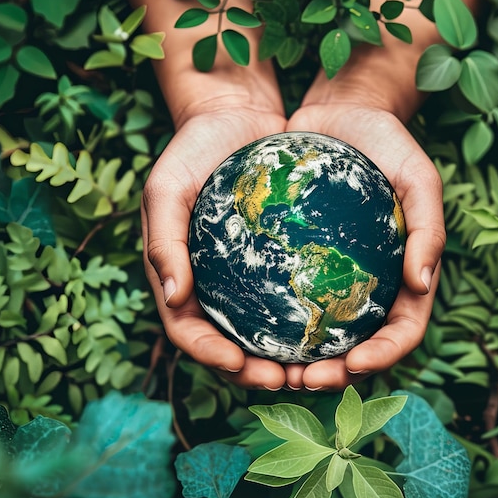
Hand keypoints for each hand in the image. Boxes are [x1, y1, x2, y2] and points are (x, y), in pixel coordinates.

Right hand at [141, 105, 290, 389]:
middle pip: (229, 343)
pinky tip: (333, 325)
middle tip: (287, 379)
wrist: (233, 118)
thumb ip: (163, 241)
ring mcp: (244, 275)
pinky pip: (290, 296)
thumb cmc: (191, 151)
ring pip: (262, 330)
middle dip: (253, 370)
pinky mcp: (276, 260)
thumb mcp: (166, 188)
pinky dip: (305, 318)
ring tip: (315, 367)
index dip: (210, 355)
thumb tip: (173, 298)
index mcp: (179, 276)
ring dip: (284, 356)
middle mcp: (211, 284)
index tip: (240, 365)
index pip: (188, 330)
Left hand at [282, 103, 444, 390]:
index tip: (352, 366)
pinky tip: (247, 329)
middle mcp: (372, 285)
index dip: (382, 358)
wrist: (341, 113)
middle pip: (358, 346)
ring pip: (320, 334)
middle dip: (335, 373)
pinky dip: (274, 321)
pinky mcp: (303, 260)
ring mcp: (336, 275)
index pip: (402, 332)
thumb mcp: (419, 176)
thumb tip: (423, 285)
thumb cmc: (388, 142)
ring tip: (270, 369)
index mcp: (406, 276)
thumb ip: (429, 228)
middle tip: (301, 380)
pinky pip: (288, 298)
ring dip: (298, 360)